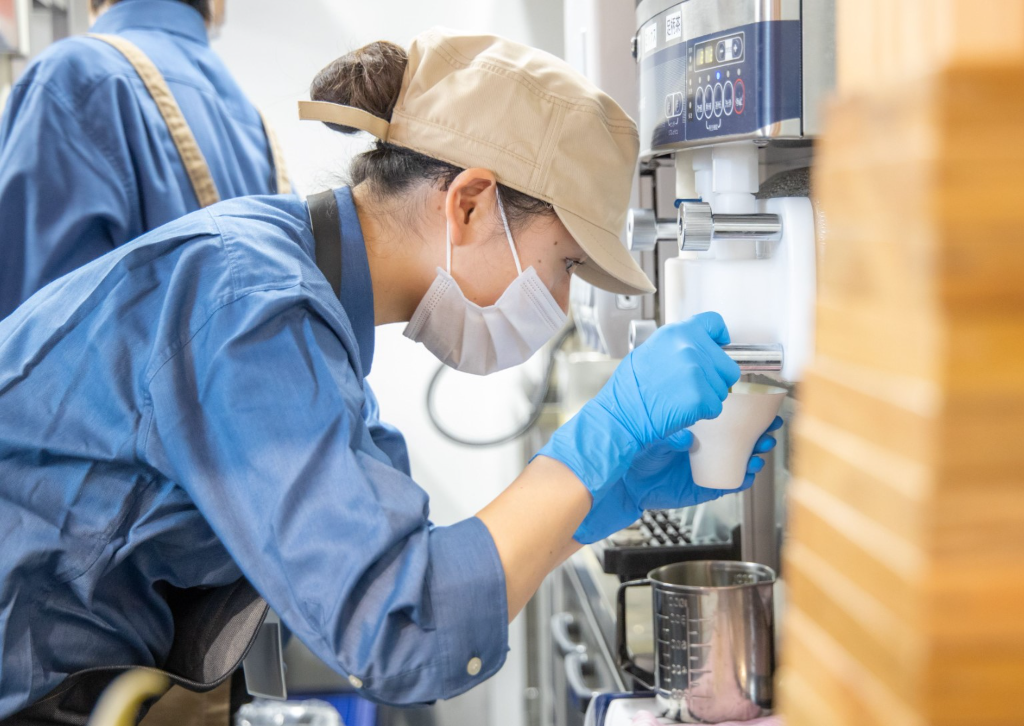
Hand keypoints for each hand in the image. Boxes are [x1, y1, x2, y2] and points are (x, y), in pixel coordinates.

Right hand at [535, 313, 740, 499]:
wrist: (620, 415)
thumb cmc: (630, 388)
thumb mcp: (650, 350)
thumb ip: (678, 345)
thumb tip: (700, 346)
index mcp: (677, 332)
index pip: (714, 323)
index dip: (719, 338)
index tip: (719, 347)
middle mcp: (689, 347)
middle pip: (727, 364)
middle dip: (715, 378)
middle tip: (691, 388)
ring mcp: (696, 372)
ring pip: (722, 388)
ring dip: (708, 396)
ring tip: (680, 399)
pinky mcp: (701, 397)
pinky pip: (716, 407)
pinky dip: (703, 413)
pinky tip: (681, 410)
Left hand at [573, 416, 782, 543]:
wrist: (612, 478)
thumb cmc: (625, 443)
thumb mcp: (650, 417)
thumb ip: (673, 415)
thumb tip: (691, 424)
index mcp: (688, 418)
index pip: (724, 407)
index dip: (745, 402)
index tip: (761, 395)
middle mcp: (697, 440)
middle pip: (739, 431)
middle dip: (759, 425)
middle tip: (771, 420)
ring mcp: (700, 463)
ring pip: (739, 456)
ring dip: (757, 449)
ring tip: (765, 442)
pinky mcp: (699, 486)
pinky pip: (728, 482)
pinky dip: (744, 476)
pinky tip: (751, 467)